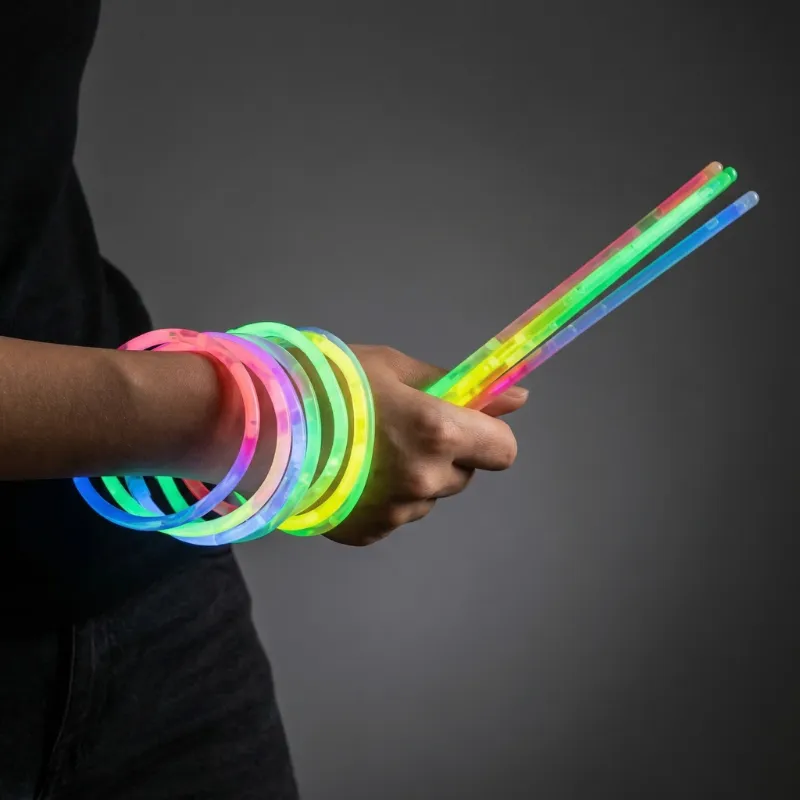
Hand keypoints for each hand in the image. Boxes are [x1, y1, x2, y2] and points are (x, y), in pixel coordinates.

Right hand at [323, 345, 526, 545]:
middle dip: (443, 454)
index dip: (488, 435)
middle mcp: (423, 480)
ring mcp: (395, 513)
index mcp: (438, 433)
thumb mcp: (394, 368)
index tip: (466, 423)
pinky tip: (349, 474)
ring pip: (427, 496)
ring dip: (412, 477)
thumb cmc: (327, 382)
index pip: (503, 451)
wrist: (256, 423)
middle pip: (462, 475)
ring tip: (364, 451)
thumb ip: (457, 387)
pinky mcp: (367, 533)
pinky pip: (395, 515)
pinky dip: (382, 498)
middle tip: (399, 430)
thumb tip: (517, 400)